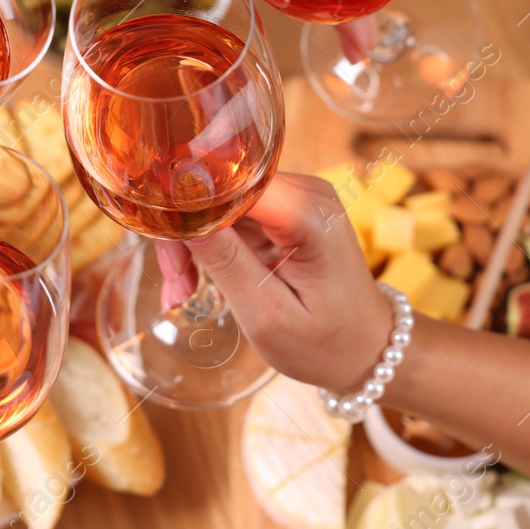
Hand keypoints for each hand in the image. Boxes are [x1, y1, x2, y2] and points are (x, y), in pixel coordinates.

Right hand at [182, 173, 394, 392]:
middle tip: (176, 287)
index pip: (229, 179)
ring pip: (215, 202)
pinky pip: (227, 214)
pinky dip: (206, 246)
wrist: (367, 348)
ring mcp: (293, 197)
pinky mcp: (282, 209)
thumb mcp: (269, 315)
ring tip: (183, 292)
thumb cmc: (326, 343)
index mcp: (308, 212)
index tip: (162, 241)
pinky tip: (197, 281)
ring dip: (191, 244)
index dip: (188, 202)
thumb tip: (180, 213)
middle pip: (217, 189)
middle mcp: (303, 191)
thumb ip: (226, 262)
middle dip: (185, 233)